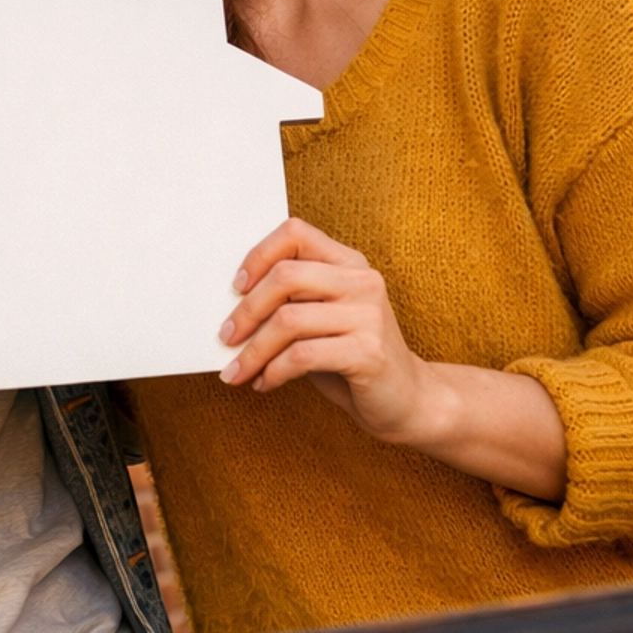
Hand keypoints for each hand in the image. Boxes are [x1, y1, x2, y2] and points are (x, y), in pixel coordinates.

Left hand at [219, 217, 433, 443]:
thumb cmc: (351, 356)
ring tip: (238, 371)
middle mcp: (362, 281)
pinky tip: (266, 383)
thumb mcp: (321, 318)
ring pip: (288, 321)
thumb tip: (231, 306)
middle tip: (226, 337)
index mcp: (348, 262)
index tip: (236, 287)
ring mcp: (369, 315)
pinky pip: (302, 355)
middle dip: (246, 311)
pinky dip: (274, 371)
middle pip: (286, 276)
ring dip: (253, 351)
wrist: (407, 399)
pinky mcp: (368, 352)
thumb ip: (291, 301)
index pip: (296, 233)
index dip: (259, 255)